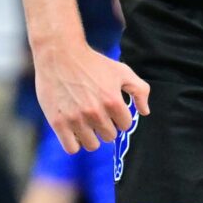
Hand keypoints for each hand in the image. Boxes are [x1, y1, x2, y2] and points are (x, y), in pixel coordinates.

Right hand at [34, 36, 148, 152]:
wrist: (59, 54)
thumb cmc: (92, 62)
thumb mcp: (121, 71)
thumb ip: (139, 90)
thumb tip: (144, 112)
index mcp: (113, 101)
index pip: (125, 125)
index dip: (119, 118)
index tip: (110, 110)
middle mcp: (95, 113)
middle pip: (109, 136)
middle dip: (105, 126)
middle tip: (96, 113)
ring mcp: (76, 119)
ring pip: (92, 145)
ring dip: (90, 136)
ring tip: (84, 123)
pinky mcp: (58, 123)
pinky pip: (72, 148)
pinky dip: (74, 142)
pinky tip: (73, 130)